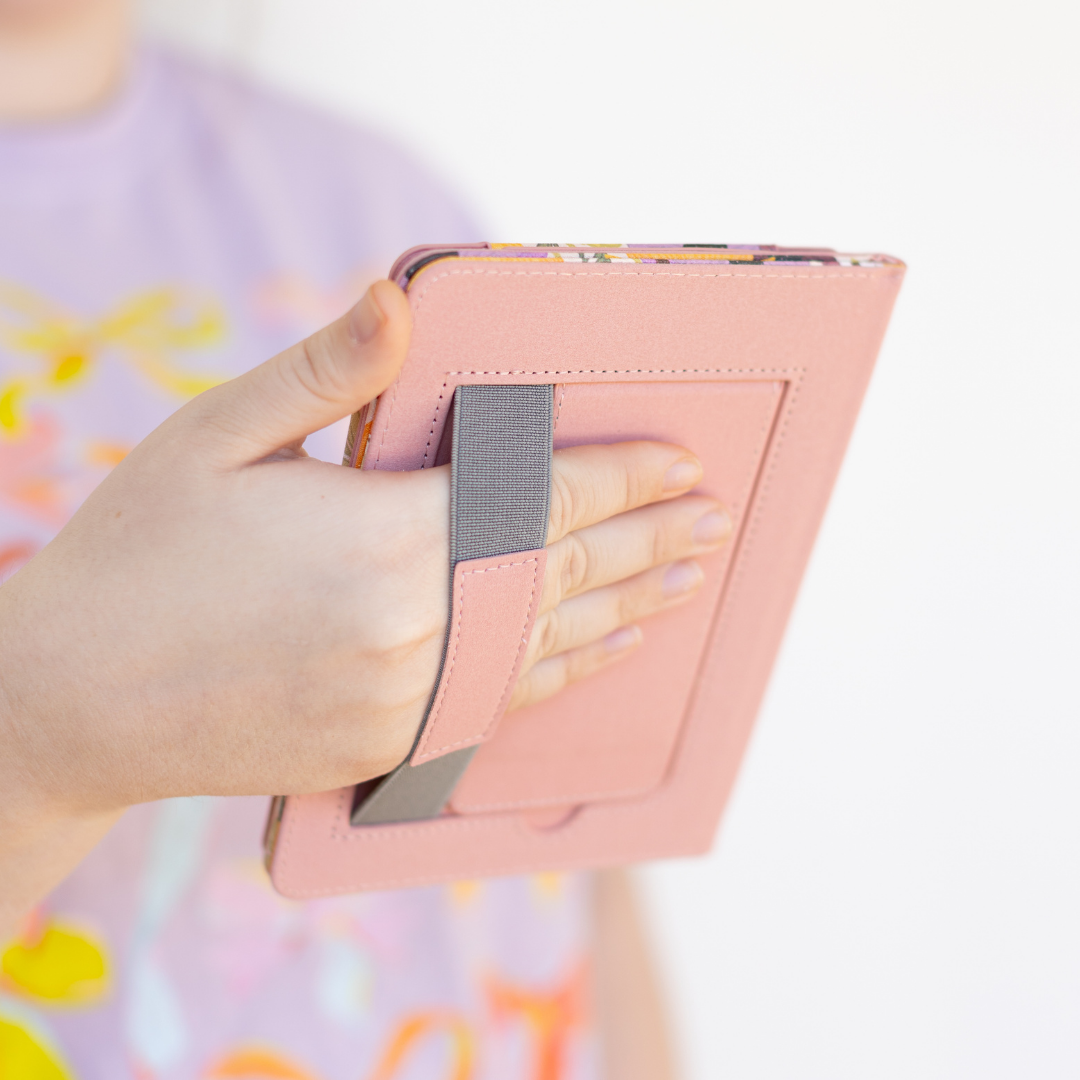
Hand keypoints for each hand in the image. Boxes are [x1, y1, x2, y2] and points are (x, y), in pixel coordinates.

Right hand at [0, 281, 729, 925]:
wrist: (70, 703)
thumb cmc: (137, 556)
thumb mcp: (215, 437)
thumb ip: (324, 369)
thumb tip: (400, 294)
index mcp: (383, 540)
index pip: (543, 498)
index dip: (623, 477)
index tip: (683, 462)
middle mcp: (415, 630)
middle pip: (565, 574)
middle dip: (648, 542)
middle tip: (713, 522)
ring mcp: (408, 701)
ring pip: (549, 645)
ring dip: (625, 609)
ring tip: (685, 585)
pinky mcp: (390, 747)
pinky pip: (503, 702)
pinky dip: (563, 670)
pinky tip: (600, 650)